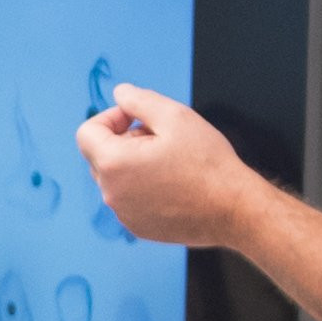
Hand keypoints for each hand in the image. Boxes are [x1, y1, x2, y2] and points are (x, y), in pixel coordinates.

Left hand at [75, 86, 248, 244]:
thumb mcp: (175, 116)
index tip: (136, 118)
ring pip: (116, 178)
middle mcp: (111, 193)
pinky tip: (173, 184)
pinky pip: (129, 199)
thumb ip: (139, 100)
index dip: (111, 117)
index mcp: (114, 164)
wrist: (234, 209)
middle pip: (100, 155)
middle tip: (160, 138)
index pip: (87, 132)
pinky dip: (143, 187)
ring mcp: (123, 214)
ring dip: (133, 163)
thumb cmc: (208, 164)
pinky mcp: (138, 227)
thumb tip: (120, 93)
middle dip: (123, 140)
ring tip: (170, 161)